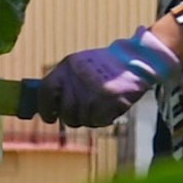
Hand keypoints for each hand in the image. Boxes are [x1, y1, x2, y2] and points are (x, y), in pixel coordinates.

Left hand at [32, 30, 177, 127]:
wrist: (137, 60)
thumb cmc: (106, 66)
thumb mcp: (80, 65)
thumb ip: (64, 82)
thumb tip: (50, 107)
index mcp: (67, 66)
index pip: (45, 91)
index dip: (45, 108)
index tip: (50, 117)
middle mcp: (78, 79)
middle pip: (65, 112)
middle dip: (72, 118)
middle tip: (80, 115)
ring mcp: (94, 91)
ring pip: (82, 120)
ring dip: (89, 118)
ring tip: (99, 106)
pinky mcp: (109, 101)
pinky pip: (98, 122)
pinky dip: (103, 119)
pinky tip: (108, 109)